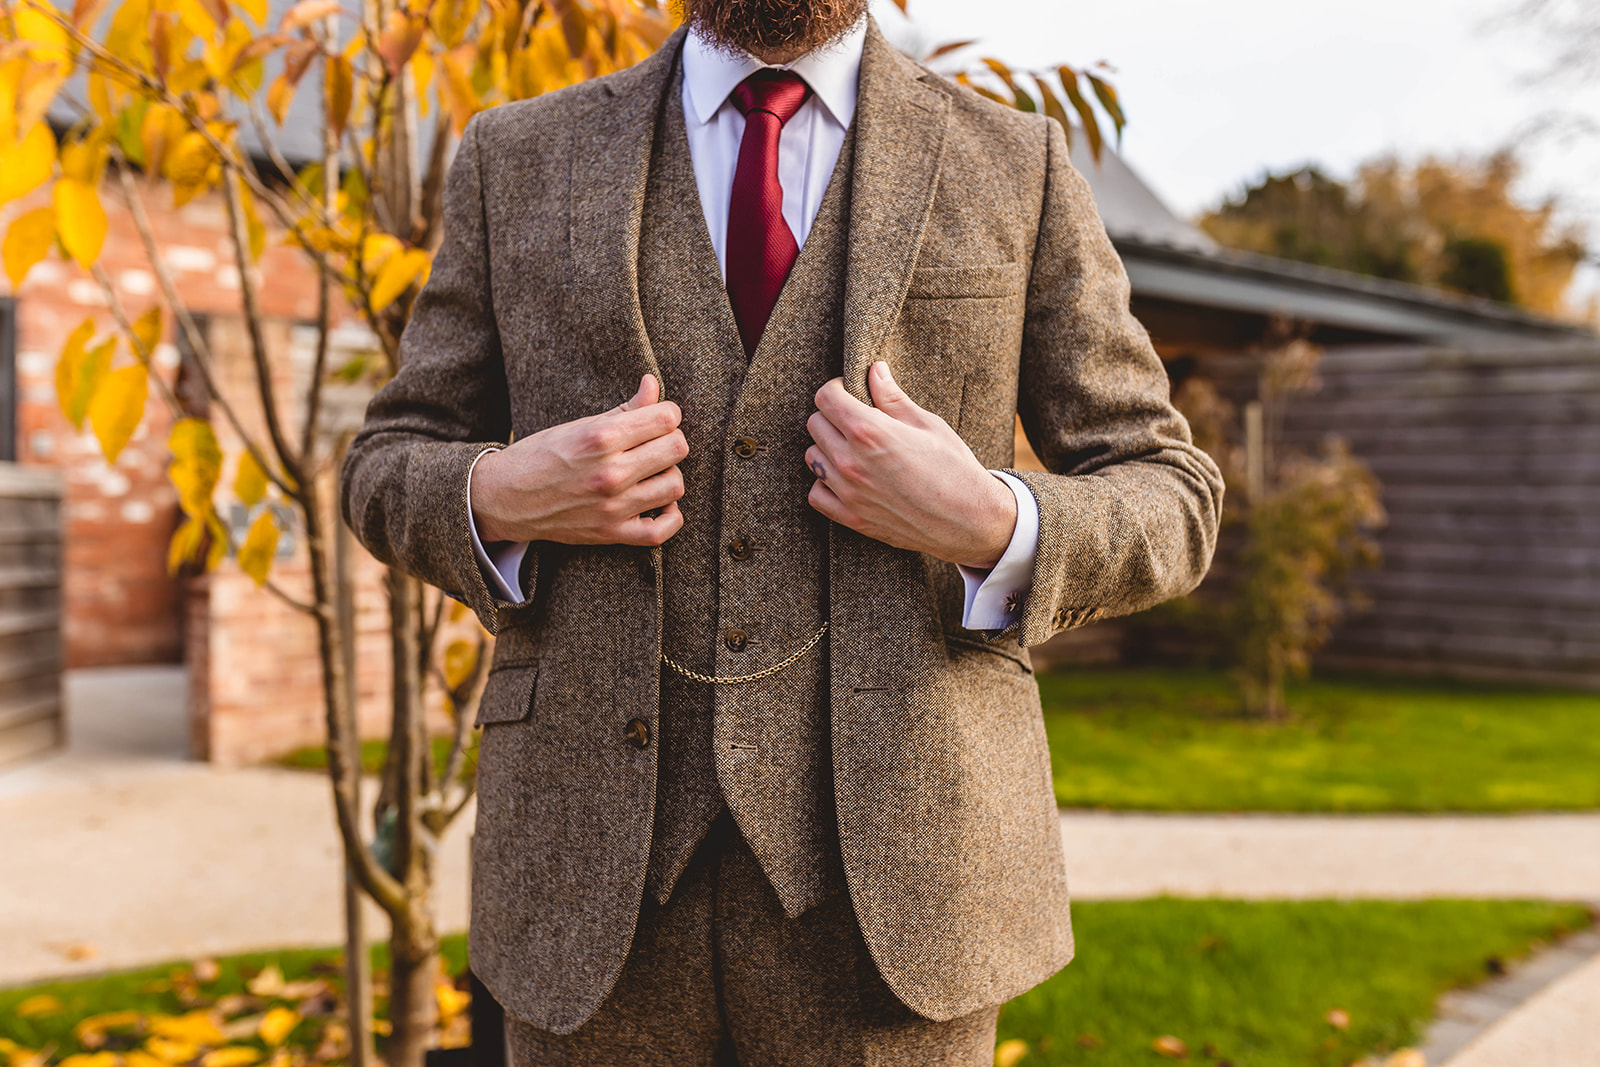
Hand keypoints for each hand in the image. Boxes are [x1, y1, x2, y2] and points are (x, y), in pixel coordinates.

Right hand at [470, 374, 687, 545]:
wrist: (504, 498)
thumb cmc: (541, 455)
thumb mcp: (579, 425)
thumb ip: (624, 408)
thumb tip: (653, 384)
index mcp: (601, 437)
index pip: (666, 418)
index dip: (667, 414)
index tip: (658, 418)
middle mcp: (610, 472)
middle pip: (677, 448)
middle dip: (670, 440)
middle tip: (654, 443)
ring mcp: (613, 506)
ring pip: (675, 485)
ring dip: (669, 475)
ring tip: (652, 471)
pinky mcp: (611, 533)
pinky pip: (661, 531)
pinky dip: (670, 517)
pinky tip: (660, 503)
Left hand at [805, 361, 1016, 569]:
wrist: (970, 519)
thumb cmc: (954, 468)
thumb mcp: (928, 425)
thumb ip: (893, 398)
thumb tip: (875, 371)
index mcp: (870, 433)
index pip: (826, 398)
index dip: (837, 389)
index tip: (849, 392)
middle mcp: (851, 462)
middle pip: (815, 424)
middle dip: (832, 415)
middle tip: (856, 419)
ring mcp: (849, 493)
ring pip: (813, 458)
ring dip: (827, 448)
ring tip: (853, 449)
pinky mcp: (852, 518)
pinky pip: (816, 495)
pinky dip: (825, 484)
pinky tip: (846, 478)